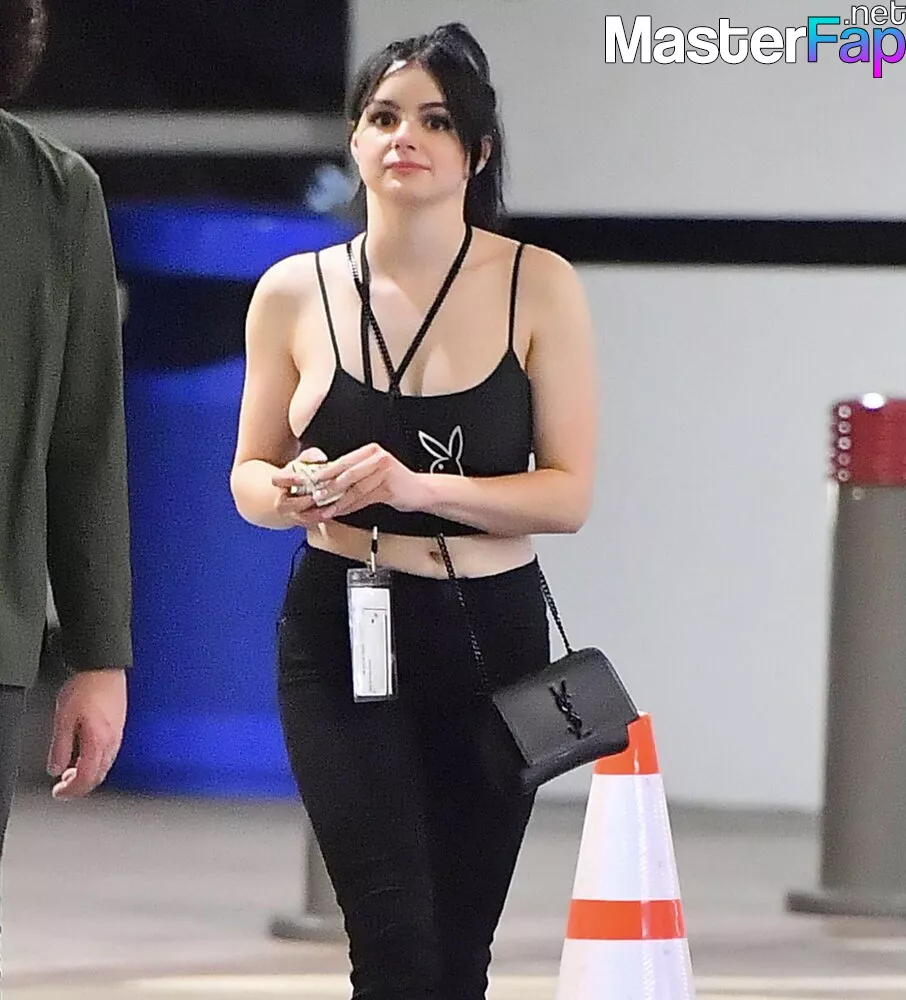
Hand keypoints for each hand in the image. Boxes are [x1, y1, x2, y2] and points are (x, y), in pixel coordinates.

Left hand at [47, 669, 126, 799]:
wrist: (104, 667)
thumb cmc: (87, 687)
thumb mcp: (63, 718)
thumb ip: (60, 746)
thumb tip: (56, 767)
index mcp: (98, 742)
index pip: (87, 778)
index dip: (72, 791)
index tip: (59, 792)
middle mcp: (112, 741)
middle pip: (99, 776)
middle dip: (81, 786)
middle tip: (64, 786)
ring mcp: (118, 733)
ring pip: (105, 766)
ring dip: (88, 773)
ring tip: (72, 770)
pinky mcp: (120, 725)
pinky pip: (110, 753)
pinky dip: (96, 761)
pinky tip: (86, 753)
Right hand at [271, 447, 340, 527]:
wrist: (298, 492)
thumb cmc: (302, 473)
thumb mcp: (304, 461)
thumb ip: (311, 456)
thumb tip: (321, 458)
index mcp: (280, 482)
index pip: (277, 480)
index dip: (289, 479)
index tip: (303, 478)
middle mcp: (284, 500)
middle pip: (287, 505)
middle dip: (302, 502)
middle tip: (316, 497)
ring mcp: (293, 513)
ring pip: (302, 518)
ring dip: (315, 514)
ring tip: (329, 508)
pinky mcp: (306, 522)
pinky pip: (313, 523)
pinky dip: (324, 518)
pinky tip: (334, 512)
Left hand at [312, 443, 427, 517]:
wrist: (421, 490)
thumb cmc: (396, 481)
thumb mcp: (375, 470)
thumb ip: (355, 472)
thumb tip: (329, 480)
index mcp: (371, 451)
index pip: (343, 460)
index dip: (326, 471)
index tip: (312, 480)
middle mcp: (378, 458)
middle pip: (347, 473)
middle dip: (329, 487)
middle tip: (316, 496)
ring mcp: (385, 472)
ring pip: (355, 489)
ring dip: (339, 501)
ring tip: (327, 508)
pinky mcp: (389, 488)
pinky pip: (365, 499)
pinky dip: (352, 507)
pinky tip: (343, 511)